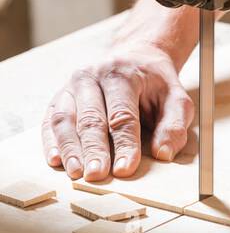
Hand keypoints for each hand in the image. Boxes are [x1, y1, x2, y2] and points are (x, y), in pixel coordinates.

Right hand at [41, 42, 194, 181]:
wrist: (135, 57)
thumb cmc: (154, 84)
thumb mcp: (176, 98)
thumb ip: (174, 125)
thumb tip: (163, 153)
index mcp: (122, 74)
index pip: (123, 114)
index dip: (124, 143)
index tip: (125, 169)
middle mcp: (93, 76)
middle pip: (91, 118)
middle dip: (93, 149)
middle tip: (96, 175)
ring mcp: (72, 86)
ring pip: (65, 119)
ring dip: (70, 148)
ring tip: (76, 173)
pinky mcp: (60, 97)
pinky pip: (50, 120)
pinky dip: (51, 142)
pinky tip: (55, 160)